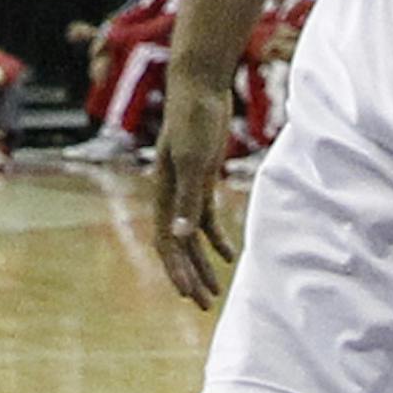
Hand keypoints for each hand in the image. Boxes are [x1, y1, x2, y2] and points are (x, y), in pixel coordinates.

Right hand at [151, 74, 236, 307]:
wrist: (199, 87)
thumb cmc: (193, 120)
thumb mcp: (193, 161)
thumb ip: (188, 200)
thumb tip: (181, 236)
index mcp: (163, 192)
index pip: (167, 241)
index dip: (176, 270)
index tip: (189, 295)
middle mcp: (170, 194)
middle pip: (177, 244)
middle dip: (189, 276)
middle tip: (204, 305)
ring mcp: (186, 187)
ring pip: (191, 236)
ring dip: (202, 263)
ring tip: (215, 292)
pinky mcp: (201, 178)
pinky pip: (206, 218)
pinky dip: (216, 239)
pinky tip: (230, 256)